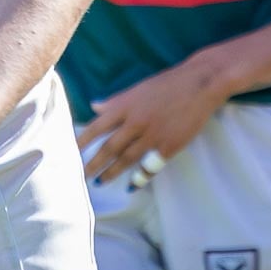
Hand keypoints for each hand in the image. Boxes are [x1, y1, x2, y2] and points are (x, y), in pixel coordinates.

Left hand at [76, 56, 231, 183]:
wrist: (200, 84)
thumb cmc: (168, 84)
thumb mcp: (137, 88)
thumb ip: (115, 101)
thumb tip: (94, 106)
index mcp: (125, 106)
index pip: (97, 127)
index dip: (83, 141)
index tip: (70, 152)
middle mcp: (135, 122)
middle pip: (109, 147)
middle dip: (93, 163)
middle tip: (80, 175)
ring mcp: (153, 135)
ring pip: (127, 159)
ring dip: (112, 172)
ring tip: (100, 182)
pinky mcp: (170, 146)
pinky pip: (151, 166)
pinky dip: (141, 178)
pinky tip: (132, 185)